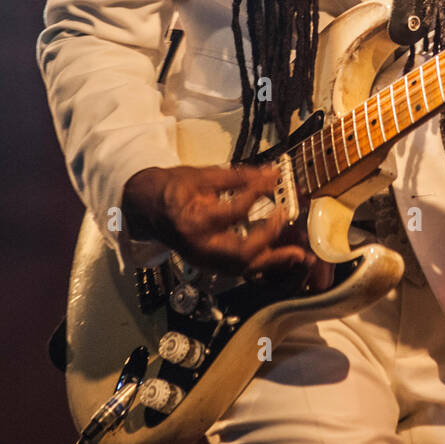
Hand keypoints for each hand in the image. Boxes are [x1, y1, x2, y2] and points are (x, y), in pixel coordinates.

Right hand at [121, 162, 320, 282]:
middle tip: (285, 219)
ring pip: (243, 268)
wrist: (146, 209)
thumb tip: (270, 173)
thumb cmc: (172, 189)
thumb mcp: (201, 176)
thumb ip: (236, 176)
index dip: (257, 193)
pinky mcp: (209, 266)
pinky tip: (280, 258)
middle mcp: (199, 247)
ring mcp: (204, 261)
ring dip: (273, 261)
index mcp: (193, 221)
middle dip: (269, 239)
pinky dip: (261, 264)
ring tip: (298, 254)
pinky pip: (239, 270)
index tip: (274, 178)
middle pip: (241, 253)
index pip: (234, 211)